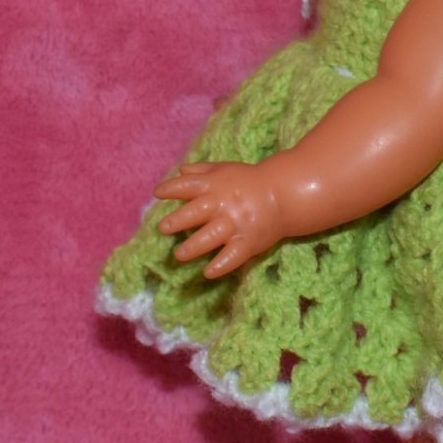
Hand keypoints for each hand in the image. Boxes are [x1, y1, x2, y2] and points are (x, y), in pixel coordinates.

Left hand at [154, 160, 283, 277]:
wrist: (283, 194)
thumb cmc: (249, 182)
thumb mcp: (226, 170)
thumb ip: (202, 171)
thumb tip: (180, 171)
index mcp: (215, 186)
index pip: (189, 185)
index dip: (172, 189)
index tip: (158, 194)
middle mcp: (223, 204)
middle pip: (196, 212)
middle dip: (178, 220)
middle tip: (163, 228)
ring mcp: (236, 223)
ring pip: (211, 236)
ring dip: (193, 246)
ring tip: (179, 255)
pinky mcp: (248, 241)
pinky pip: (233, 255)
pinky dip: (222, 264)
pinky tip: (208, 272)